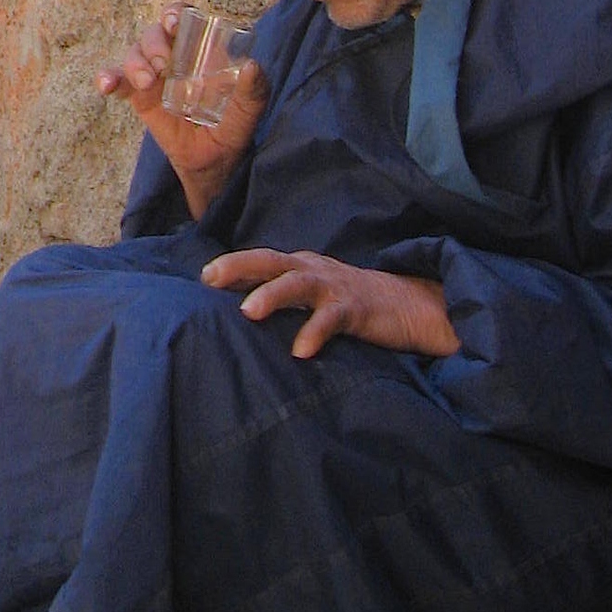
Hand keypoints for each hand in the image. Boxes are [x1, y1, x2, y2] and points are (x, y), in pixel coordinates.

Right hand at [97, 4, 267, 218]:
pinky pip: (118, 82)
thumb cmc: (233, 129)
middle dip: (154, 42)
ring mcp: (154, 76)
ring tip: (146, 82)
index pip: (183, 19)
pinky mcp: (139, 96)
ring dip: (135, 63)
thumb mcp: (249, 111)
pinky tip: (105, 85)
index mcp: (201, 50)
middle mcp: (174, 57)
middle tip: (163, 64)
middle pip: (154, 34)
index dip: (174, 13)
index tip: (174, 23)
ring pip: (135, 54)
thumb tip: (251, 67)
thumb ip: (254, 91)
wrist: (212, 163)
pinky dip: (109, 78)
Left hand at [202, 248, 460, 359]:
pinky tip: (300, 351)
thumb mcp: (311, 293)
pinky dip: (314, 333)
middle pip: (271, 261)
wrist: (410, 306)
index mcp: (299, 266)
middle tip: (211, 278)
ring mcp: (334, 288)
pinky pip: (332, 319)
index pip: (260, 260)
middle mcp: (312, 270)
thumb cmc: (349, 302)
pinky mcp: (355, 309)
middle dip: (239, 266)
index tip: (202, 276)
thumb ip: (279, 295)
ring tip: (247, 312)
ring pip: (297, 284)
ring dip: (271, 295)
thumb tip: (234, 309)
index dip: (231, 265)